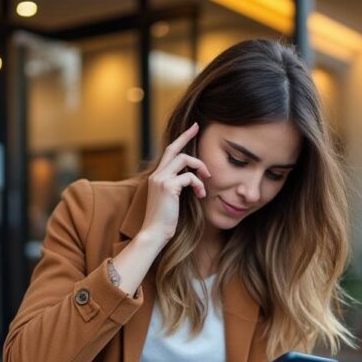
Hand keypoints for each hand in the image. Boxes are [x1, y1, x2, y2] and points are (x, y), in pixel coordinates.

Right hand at [141, 123, 211, 242]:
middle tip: (198, 128)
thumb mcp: (171, 199)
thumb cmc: (165, 220)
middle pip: (174, 148)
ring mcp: (161, 179)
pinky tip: (201, 195)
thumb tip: (191, 177)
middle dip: (187, 136)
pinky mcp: (168, 186)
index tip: (191, 129)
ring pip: (185, 159)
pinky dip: (199, 184)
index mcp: (157, 176)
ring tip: (206, 182)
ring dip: (200, 168)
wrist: (154, 233)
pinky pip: (189, 177)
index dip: (180, 139)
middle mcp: (157, 174)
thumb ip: (177, 185)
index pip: (168, 152)